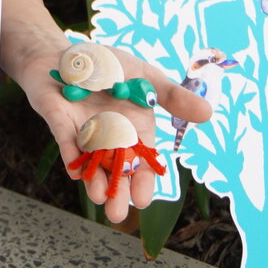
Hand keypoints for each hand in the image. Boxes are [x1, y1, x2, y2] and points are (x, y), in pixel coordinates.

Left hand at [13, 31, 210, 223]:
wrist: (67, 52)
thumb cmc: (108, 66)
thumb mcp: (145, 76)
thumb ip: (172, 95)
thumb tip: (208, 113)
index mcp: (133, 130)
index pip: (141, 163)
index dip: (142, 182)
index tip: (142, 200)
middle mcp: (109, 137)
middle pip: (115, 170)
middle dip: (116, 192)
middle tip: (116, 215)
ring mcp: (83, 130)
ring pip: (90, 161)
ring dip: (92, 179)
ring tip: (97, 197)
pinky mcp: (59, 120)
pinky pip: (65, 139)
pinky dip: (70, 153)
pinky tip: (74, 169)